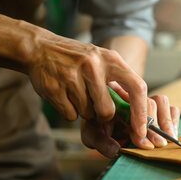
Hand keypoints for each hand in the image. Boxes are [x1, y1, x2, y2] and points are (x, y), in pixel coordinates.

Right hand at [25, 30, 148, 141]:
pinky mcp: (54, 89)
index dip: (141, 112)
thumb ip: (118, 81)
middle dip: (102, 116)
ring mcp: (72, 77)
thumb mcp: (101, 60)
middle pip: (107, 110)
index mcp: (111, 59)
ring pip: (87, 114)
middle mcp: (93, 66)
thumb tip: (136, 115)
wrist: (39, 48)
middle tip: (94, 106)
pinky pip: (70, 116)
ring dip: (83, 110)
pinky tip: (63, 93)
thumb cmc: (77, 59)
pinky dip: (68, 111)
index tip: (141, 130)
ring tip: (75, 91)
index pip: (137, 87)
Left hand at [81, 81, 180, 157]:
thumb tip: (115, 150)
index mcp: (115, 96)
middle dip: (154, 125)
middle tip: (156, 144)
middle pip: (149, 101)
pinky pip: (172, 109)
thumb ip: (101, 141)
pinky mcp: (160, 110)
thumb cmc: (98, 129)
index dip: (140, 118)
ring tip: (168, 139)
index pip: (131, 100)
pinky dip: (173, 122)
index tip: (142, 138)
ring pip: (162, 102)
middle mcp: (132, 95)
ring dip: (166, 122)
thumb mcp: (93, 134)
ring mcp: (147, 101)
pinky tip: (171, 136)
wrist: (103, 126)